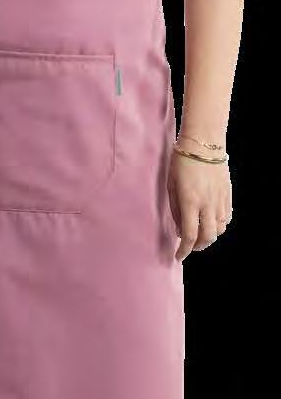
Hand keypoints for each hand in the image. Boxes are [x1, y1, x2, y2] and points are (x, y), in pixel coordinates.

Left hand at [167, 146, 231, 262]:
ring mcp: (220, 199)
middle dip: (198, 247)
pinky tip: (211, 222)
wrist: (204, 142)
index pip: (189, 236)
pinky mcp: (227, 194)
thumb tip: (179, 228)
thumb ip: (175, 209)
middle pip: (208, 237)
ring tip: (201, 234)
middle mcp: (207, 204)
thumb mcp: (171, 186)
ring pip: (219, 229)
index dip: (184, 250)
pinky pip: (227, 217)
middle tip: (190, 247)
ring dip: (210, 236)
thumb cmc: (181, 161)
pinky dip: (219, 225)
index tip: (179, 256)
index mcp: (190, 202)